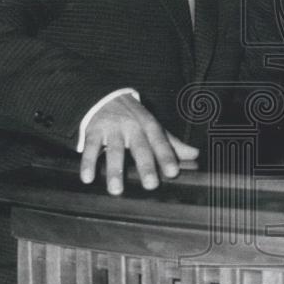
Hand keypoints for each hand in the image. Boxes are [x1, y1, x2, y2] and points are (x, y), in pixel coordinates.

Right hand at [80, 93, 198, 194]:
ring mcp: (112, 128)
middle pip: (140, 147)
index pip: (160, 141)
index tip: (173, 172)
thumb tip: (195, 155)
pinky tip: (87, 178)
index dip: (167, 156)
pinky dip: (88, 163)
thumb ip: (172, 143)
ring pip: (114, 150)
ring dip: (115, 170)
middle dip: (145, 165)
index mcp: (149, 125)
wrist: (104, 94)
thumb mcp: (152, 126)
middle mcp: (132, 126)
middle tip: (150, 184)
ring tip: (116, 190)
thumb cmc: (133, 117)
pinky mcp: (93, 131)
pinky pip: (90, 148)